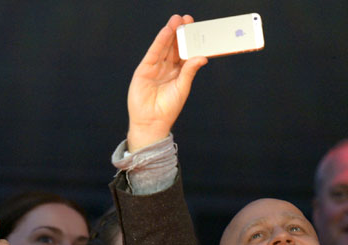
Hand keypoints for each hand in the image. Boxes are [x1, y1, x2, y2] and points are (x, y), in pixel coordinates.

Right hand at [127, 14, 208, 151]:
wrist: (152, 122)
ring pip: (164, 47)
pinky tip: (165, 32)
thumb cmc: (168, 108)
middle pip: (174, 47)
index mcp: (178, 73)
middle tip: (187, 19)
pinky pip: (154, 53)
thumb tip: (202, 57)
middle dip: (180, 33)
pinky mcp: (145, 69)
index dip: (189, 41)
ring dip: (170, 33)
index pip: (185, 53)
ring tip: (177, 20)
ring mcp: (155, 68)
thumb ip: (190, 71)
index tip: (196, 28)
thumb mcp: (183, 88)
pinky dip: (160, 42)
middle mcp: (167, 68)